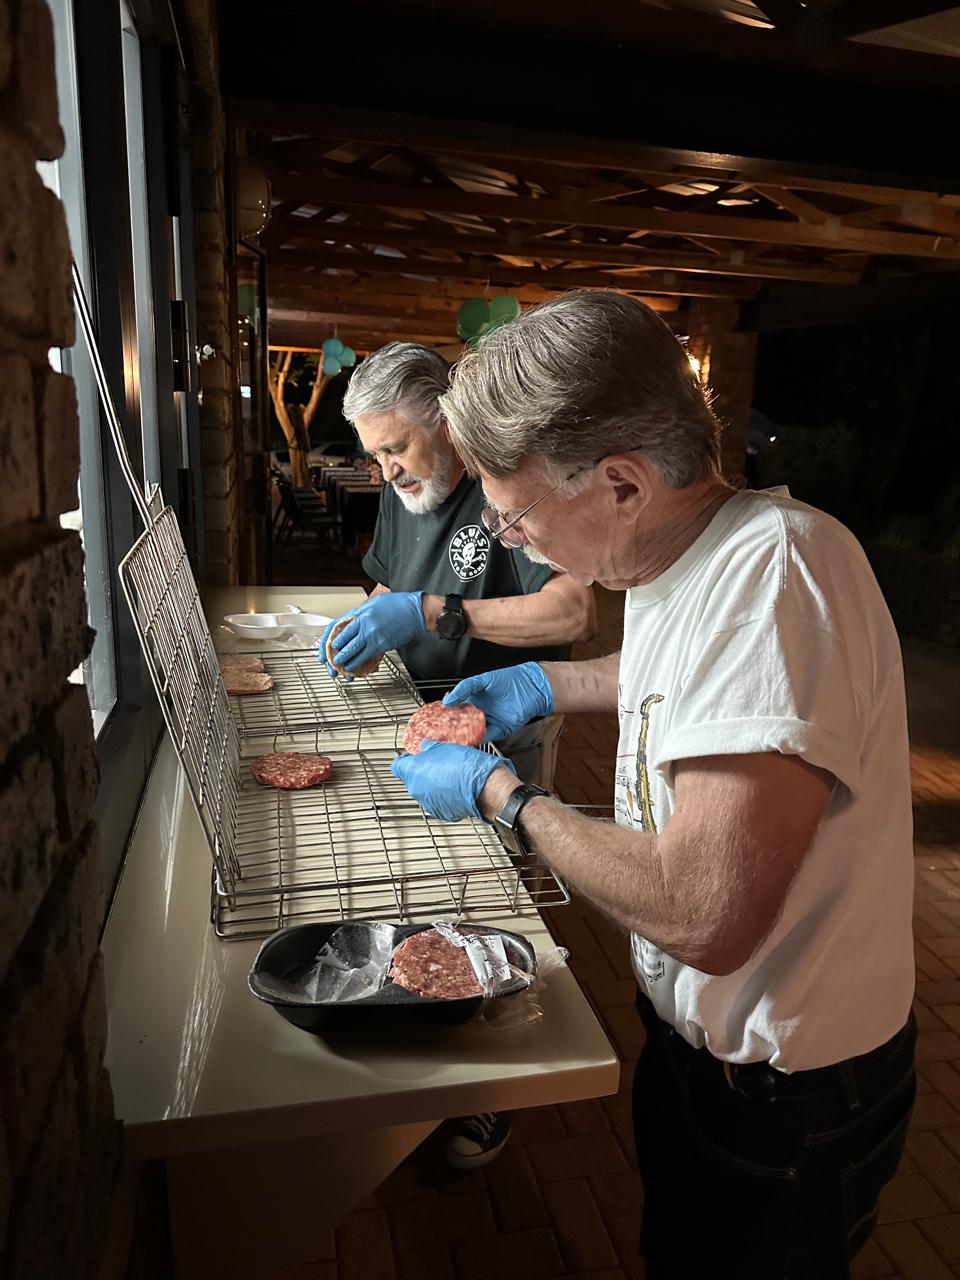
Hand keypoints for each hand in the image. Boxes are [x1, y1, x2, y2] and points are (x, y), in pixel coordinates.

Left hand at [320, 592, 425, 677]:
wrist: (416, 611)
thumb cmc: (399, 604)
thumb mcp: (374, 602)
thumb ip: (361, 613)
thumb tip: (351, 622)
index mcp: (361, 613)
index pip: (337, 628)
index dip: (329, 640)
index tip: (326, 647)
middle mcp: (365, 625)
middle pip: (343, 642)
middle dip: (335, 654)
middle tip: (331, 661)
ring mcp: (373, 636)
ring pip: (354, 652)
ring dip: (345, 661)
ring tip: (340, 667)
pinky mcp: (383, 645)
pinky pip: (367, 657)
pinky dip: (359, 663)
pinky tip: (354, 668)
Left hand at [391, 741, 516, 821]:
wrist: (486, 787)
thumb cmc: (467, 766)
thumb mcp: (446, 747)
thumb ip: (430, 747)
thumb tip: (426, 746)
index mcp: (414, 771)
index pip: (396, 766)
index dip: (405, 760)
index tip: (414, 756)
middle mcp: (417, 789)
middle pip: (411, 779)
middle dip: (421, 771)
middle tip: (436, 763)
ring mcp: (428, 803)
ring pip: (424, 791)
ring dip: (432, 784)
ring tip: (449, 774)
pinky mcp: (440, 812)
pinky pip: (436, 801)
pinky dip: (443, 795)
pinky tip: (455, 786)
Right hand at [442, 662, 552, 740]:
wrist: (530, 687)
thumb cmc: (508, 679)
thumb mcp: (482, 679)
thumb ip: (464, 688)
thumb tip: (448, 700)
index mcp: (474, 699)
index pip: (456, 708)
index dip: (446, 713)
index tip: (436, 718)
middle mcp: (480, 711)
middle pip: (462, 722)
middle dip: (452, 728)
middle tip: (441, 732)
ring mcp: (489, 721)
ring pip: (472, 731)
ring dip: (463, 735)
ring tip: (452, 737)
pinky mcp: (499, 730)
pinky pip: (485, 736)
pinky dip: (477, 738)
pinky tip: (469, 737)